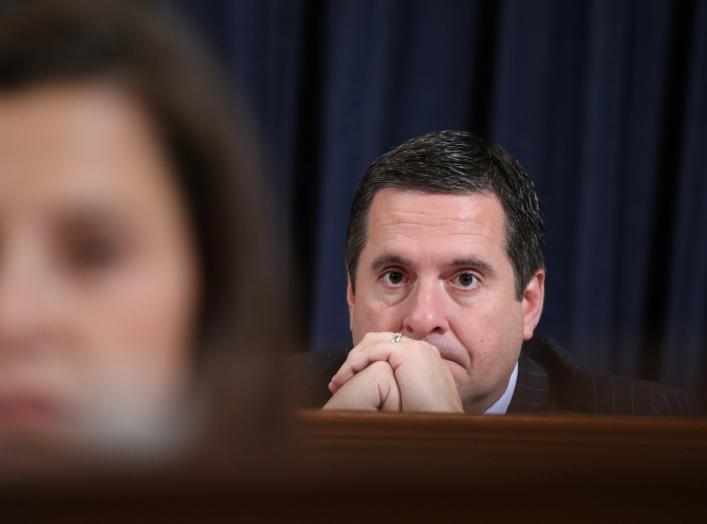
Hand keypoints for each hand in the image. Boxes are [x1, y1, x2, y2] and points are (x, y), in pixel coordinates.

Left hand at [327, 332, 462, 412]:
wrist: (443, 429)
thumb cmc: (428, 423)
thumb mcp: (410, 400)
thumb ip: (397, 389)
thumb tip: (376, 394)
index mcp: (424, 358)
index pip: (386, 348)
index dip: (364, 362)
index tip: (347, 382)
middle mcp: (422, 349)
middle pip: (377, 342)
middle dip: (355, 359)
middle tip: (338, 381)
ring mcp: (417, 348)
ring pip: (373, 344)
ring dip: (352, 362)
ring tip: (338, 382)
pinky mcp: (409, 353)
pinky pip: (373, 351)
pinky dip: (356, 364)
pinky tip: (345, 379)